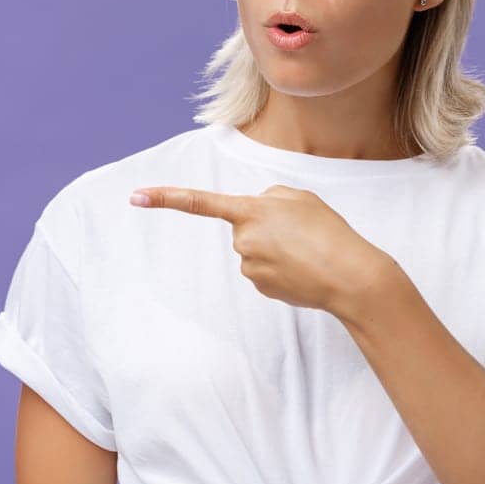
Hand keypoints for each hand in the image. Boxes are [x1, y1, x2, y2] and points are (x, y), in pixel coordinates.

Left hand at [129, 184, 393, 316]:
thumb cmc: (329, 232)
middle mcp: (243, 239)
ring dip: (280, 248)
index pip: (202, 202)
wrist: (349, 276)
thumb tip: (254, 215)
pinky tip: (306, 269)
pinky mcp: (261, 287)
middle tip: (305, 231)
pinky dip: (284, 268)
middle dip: (270, 227)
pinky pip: (267, 270)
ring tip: (310, 250)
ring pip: (258, 250)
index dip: (166, 197)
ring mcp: (250, 266)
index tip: (135, 196)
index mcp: (251, 211)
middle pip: (248, 227)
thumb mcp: (302, 197)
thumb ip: (271, 198)